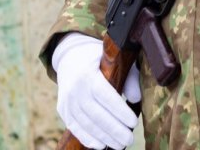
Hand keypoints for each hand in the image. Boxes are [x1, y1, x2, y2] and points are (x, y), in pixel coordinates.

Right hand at [53, 33, 139, 148]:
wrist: (70, 58)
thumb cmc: (99, 61)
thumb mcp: (114, 62)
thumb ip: (128, 78)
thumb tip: (136, 98)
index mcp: (88, 73)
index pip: (104, 95)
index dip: (119, 111)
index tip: (133, 122)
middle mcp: (74, 88)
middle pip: (96, 114)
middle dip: (114, 130)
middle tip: (130, 139)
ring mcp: (66, 100)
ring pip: (86, 124)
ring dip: (104, 137)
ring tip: (120, 144)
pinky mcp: (63, 110)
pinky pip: (75, 128)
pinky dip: (88, 139)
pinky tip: (101, 145)